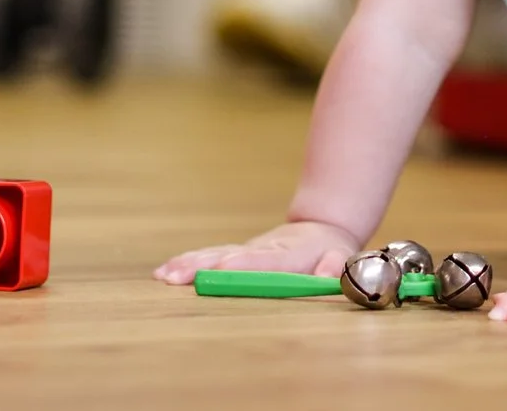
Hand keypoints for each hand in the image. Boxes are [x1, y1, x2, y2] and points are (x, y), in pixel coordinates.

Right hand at [153, 218, 358, 284]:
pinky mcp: (235, 253)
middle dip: (202, 266)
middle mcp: (262, 250)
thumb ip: (336, 267)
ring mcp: (245, 250)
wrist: (320, 229)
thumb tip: (328, 276)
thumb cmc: (332, 252)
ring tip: (164, 276)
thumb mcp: (343, 258)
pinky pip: (209, 256)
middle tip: (176, 277)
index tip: (224, 267)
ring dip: (188, 265)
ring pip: (214, 254)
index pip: (266, 261)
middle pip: (229, 257)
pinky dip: (186, 262)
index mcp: (289, 254)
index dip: (245, 265)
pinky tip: (163, 272)